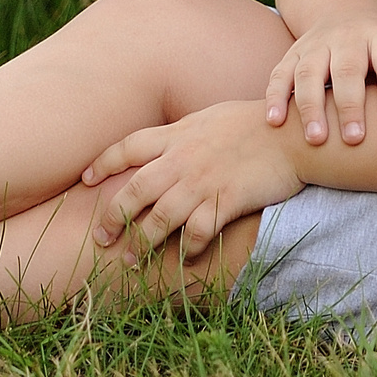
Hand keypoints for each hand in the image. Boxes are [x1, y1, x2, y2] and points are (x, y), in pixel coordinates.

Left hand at [83, 98, 308, 262]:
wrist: (291, 133)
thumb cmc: (255, 123)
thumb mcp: (211, 116)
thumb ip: (184, 130)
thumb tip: (167, 141)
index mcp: (177, 134)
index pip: (127, 147)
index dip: (102, 163)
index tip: (85, 180)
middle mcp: (183, 158)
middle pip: (134, 190)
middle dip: (111, 216)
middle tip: (101, 238)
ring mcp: (203, 181)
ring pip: (159, 218)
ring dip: (142, 242)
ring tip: (132, 260)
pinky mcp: (225, 200)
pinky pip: (198, 232)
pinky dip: (189, 249)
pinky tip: (186, 258)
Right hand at [265, 10, 376, 145]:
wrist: (346, 7)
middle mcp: (348, 37)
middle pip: (347, 70)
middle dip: (348, 105)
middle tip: (353, 139)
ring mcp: (317, 43)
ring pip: (309, 72)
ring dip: (310, 107)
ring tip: (315, 139)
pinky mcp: (293, 51)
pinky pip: (280, 72)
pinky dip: (275, 96)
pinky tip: (275, 121)